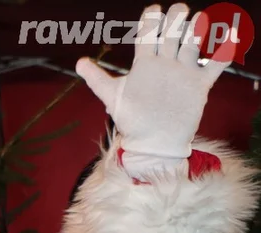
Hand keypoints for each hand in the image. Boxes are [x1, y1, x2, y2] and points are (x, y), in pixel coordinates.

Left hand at [76, 4, 227, 159]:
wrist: (152, 143)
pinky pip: (215, 65)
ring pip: (192, 45)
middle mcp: (165, 64)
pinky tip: (230, 37)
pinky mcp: (199, 85)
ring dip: (197, 31)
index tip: (153, 9)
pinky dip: (224, 52)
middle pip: (173, 35)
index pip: (147, 35)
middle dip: (176, 21)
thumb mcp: (112, 97)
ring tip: (198, 20)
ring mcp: (183, 73)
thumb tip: (78, 62)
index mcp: (145, 64)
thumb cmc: (131, 120)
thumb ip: (97, 78)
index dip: (150, 21)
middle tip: (178, 10)